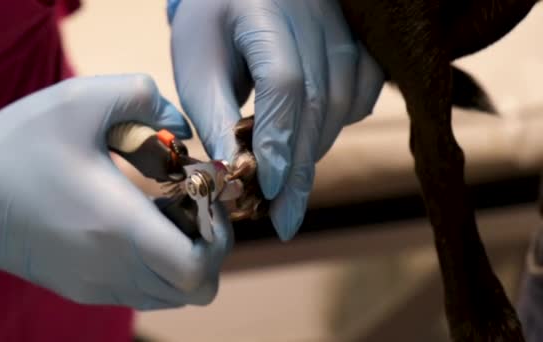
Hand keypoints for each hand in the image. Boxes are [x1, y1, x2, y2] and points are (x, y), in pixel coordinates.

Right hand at [0, 74, 232, 309]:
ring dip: (186, 257)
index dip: (218, 236)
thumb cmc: (18, 145)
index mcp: (117, 227)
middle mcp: (112, 268)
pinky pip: (143, 291)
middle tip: (192, 203)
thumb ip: (146, 96)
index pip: (197, 269)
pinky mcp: (83, 289)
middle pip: (196, 288)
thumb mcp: (81, 98)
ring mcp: (97, 285)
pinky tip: (139, 225)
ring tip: (167, 213)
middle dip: (210, 246)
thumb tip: (182, 129)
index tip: (202, 196)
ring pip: (172, 294)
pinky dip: (159, 266)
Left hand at [170, 0, 384, 239]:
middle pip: (318, 100)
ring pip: (344, 99)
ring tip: (290, 188)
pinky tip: (316, 142)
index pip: (283, 83)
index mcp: (263, 11)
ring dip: (318, 149)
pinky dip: (343, 122)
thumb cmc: (209, 28)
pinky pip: (364, 87)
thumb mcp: (197, 68)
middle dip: (299, 166)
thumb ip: (214, 117)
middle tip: (284, 218)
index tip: (267, 189)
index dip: (278, 140)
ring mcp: (341, 22)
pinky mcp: (355, 36)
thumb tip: (231, 175)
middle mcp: (312, 12)